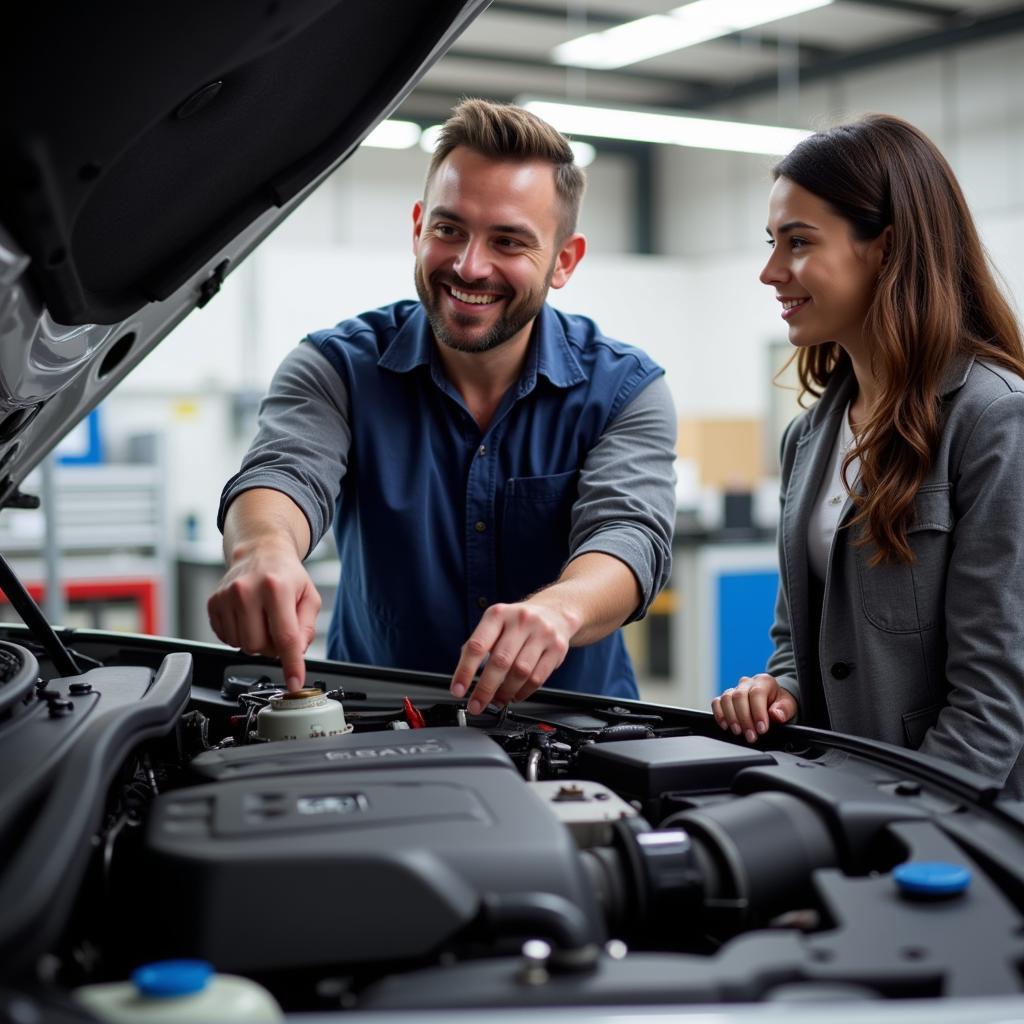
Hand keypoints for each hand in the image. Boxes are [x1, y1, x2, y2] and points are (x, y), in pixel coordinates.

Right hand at [207, 541, 320, 691]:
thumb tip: (296, 653)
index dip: (291, 665)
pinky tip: (248, 617)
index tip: (294, 683)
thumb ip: (307, 628)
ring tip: (263, 619)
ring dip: (256, 640)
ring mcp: (226, 597)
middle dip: (271, 646)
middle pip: (258, 647)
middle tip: (278, 627)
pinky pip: (227, 639)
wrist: (260, 551)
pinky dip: (240, 635)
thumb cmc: (286, 575)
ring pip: (241, 646)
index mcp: (275, 587)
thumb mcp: (309, 597)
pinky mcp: (213, 603)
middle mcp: (246, 591)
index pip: (284, 637)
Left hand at [450, 600, 579, 713]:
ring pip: (520, 672)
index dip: (465, 671)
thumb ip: (480, 645)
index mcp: (498, 614)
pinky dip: (523, 692)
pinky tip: (515, 695)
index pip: (477, 646)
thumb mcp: (495, 623)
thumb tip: (463, 677)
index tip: (458, 690)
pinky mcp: (557, 648)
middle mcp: (520, 620)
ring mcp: (542, 633)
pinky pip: (538, 678)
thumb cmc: (518, 623)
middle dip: (485, 689)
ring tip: (497, 701)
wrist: (555, 612)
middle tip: (476, 705)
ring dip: (506, 693)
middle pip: (500, 661)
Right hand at [711, 673, 797, 742]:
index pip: (757, 693)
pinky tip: (725, 725)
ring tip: (738, 732)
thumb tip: (775, 715)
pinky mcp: (726, 698)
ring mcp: (735, 689)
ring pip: (726, 699)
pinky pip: (717, 702)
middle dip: (744, 719)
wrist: (773, 701)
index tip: (761, 729)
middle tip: (751, 736)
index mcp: (764, 681)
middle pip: (739, 696)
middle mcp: (747, 683)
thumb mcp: (788, 706)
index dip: (758, 712)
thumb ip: (784, 710)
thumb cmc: (780, 704)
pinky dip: (719, 714)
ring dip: (731, 718)